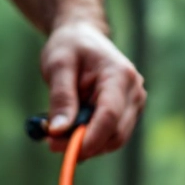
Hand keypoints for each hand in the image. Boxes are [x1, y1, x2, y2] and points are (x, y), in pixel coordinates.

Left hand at [40, 21, 145, 158]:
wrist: (82, 36)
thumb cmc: (70, 46)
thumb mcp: (58, 65)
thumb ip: (60, 98)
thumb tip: (58, 131)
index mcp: (120, 75)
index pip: (109, 117)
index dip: (87, 139)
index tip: (59, 148)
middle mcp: (134, 91)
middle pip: (115, 134)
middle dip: (83, 145)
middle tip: (50, 142)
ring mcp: (134, 103)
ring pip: (114, 141)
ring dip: (86, 145)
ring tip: (58, 132)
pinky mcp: (127, 113)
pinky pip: (110, 137)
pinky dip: (90, 140)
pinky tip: (70, 130)